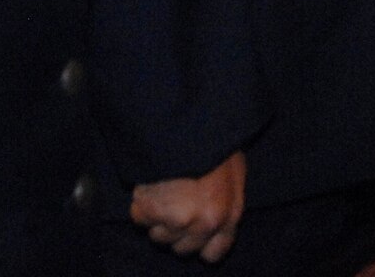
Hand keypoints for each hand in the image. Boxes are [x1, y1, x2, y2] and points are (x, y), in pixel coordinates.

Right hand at [131, 151, 245, 261]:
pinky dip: (140, 205)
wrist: (187, 121)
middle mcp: (204, 224)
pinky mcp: (152, 210)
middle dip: (176, 230)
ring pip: (159, 236)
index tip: (192, 230)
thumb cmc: (214, 142)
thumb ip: (227, 200)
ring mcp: (177, 220)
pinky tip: (150, 186)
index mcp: (228, 215)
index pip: (212, 253)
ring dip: (157, 218)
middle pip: (182, 248)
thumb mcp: (234, 171)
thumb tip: (217, 215)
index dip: (200, 243)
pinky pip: (139, 219)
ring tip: (163, 190)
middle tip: (174, 203)